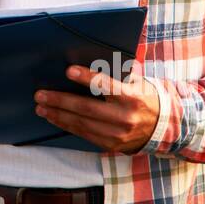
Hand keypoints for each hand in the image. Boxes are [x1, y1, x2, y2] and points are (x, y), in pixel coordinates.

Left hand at [33, 64, 159, 154]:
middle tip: (40, 95)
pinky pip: (84, 134)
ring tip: (41, 107)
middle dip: (60, 101)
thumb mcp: (138, 82)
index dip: (86, 78)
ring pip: (82, 124)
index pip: (106, 85)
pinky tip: (54, 118)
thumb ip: (120, 73)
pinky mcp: (111, 144)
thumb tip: (95, 59)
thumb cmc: (145, 97)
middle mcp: (125, 117)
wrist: (163, 128)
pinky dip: (67, 125)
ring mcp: (118, 134)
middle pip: (86, 108)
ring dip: (58, 115)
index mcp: (132, 97)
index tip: (69, 71)